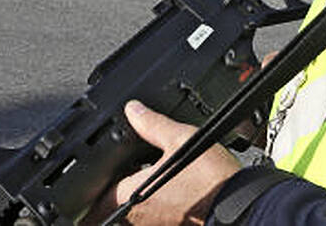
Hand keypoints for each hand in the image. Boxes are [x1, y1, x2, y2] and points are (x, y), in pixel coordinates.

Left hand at [82, 100, 240, 225]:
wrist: (241, 204)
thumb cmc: (212, 180)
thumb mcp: (179, 138)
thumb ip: (152, 123)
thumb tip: (134, 110)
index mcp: (131, 196)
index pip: (94, 202)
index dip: (88, 190)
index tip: (84, 182)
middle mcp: (140, 218)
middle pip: (113, 205)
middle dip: (113, 188)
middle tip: (122, 166)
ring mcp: (157, 224)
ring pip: (133, 212)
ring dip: (134, 193)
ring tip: (146, 169)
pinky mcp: (173, 224)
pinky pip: (154, 214)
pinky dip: (154, 198)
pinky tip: (168, 181)